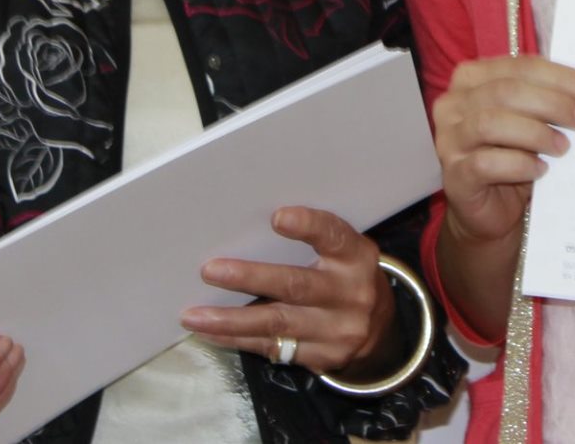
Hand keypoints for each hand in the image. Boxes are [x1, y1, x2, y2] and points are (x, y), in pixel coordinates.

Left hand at [180, 207, 397, 375]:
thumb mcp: (343, 252)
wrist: (381, 330)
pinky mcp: (321, 357)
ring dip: (230, 320)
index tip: (277, 217)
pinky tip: (211, 332)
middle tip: (210, 271)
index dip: (308, 226)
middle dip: (250, 278)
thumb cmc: (346, 275)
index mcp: (356, 257)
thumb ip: (312, 242)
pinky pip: (272, 348)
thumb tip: (247, 230)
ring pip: (277, 324)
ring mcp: (336, 330)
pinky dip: (237, 340)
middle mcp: (350, 294)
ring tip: (193, 315)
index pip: (334, 236)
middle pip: (295, 285)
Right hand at [431, 55, 574, 246]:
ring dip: (535, 133)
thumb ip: (547, 99)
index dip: (559, 76)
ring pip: (490, 123)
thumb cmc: (513, 155)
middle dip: (552, 103)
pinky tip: (541, 170)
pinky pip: (485, 163)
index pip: (518, 66)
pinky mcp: (454, 176)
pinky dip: (519, 164)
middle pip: (505, 91)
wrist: (490, 209)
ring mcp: (449, 140)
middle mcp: (452, 104)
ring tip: (564, 147)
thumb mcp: (531, 120)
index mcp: (471, 78)